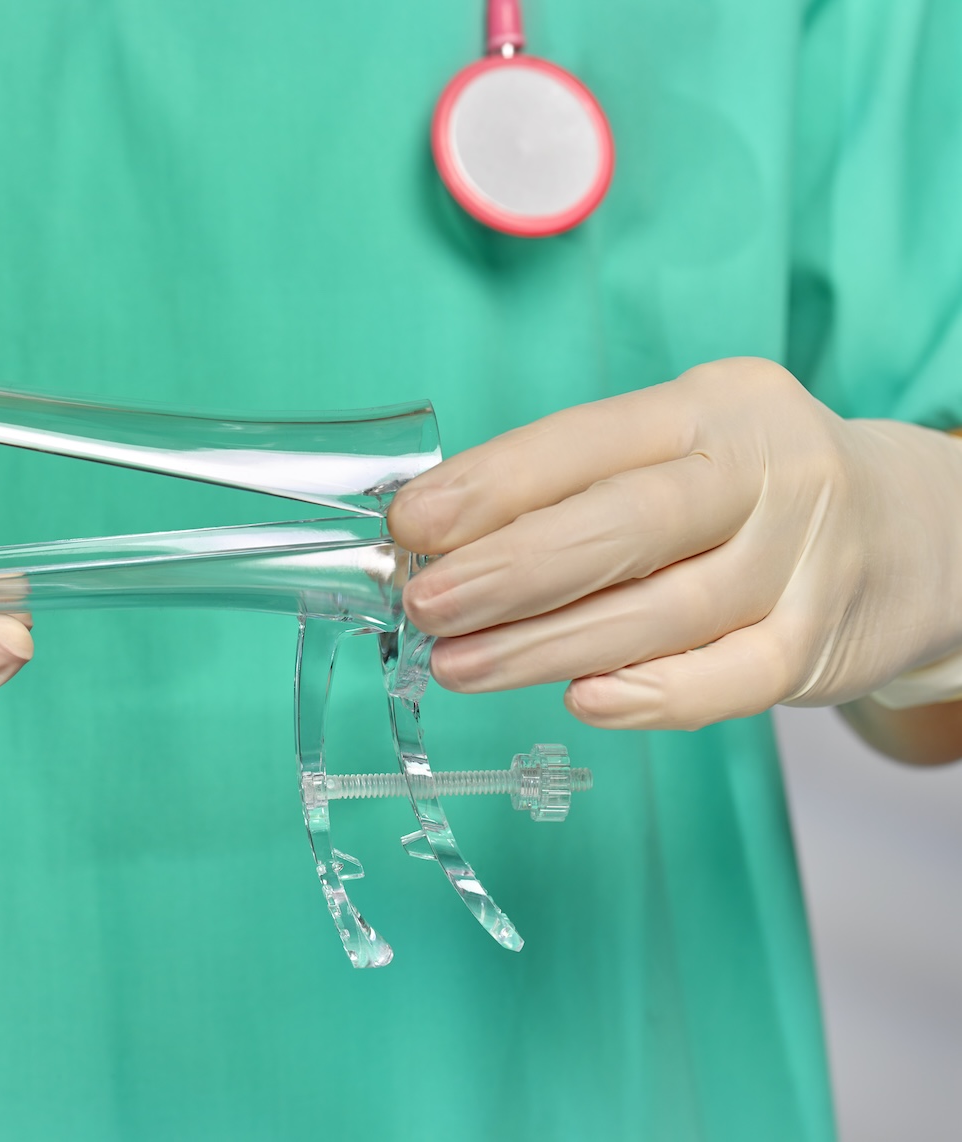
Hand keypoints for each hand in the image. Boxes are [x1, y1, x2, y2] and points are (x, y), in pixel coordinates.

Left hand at [387, 358, 961, 730]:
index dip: (493, 486)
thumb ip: (575, 489)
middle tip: (426, 605)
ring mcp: (803, 559)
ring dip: (547, 646)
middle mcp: (767, 471)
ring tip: (460, 666)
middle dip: (511, 569)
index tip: (410, 525)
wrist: (921, 532)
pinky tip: (582, 700)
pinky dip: (652, 695)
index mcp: (710, 407)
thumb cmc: (751, 492)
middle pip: (627, 524)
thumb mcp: (679, 450)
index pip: (589, 442)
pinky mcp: (821, 641)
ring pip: (663, 611)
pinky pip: (729, 677)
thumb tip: (439, 545)